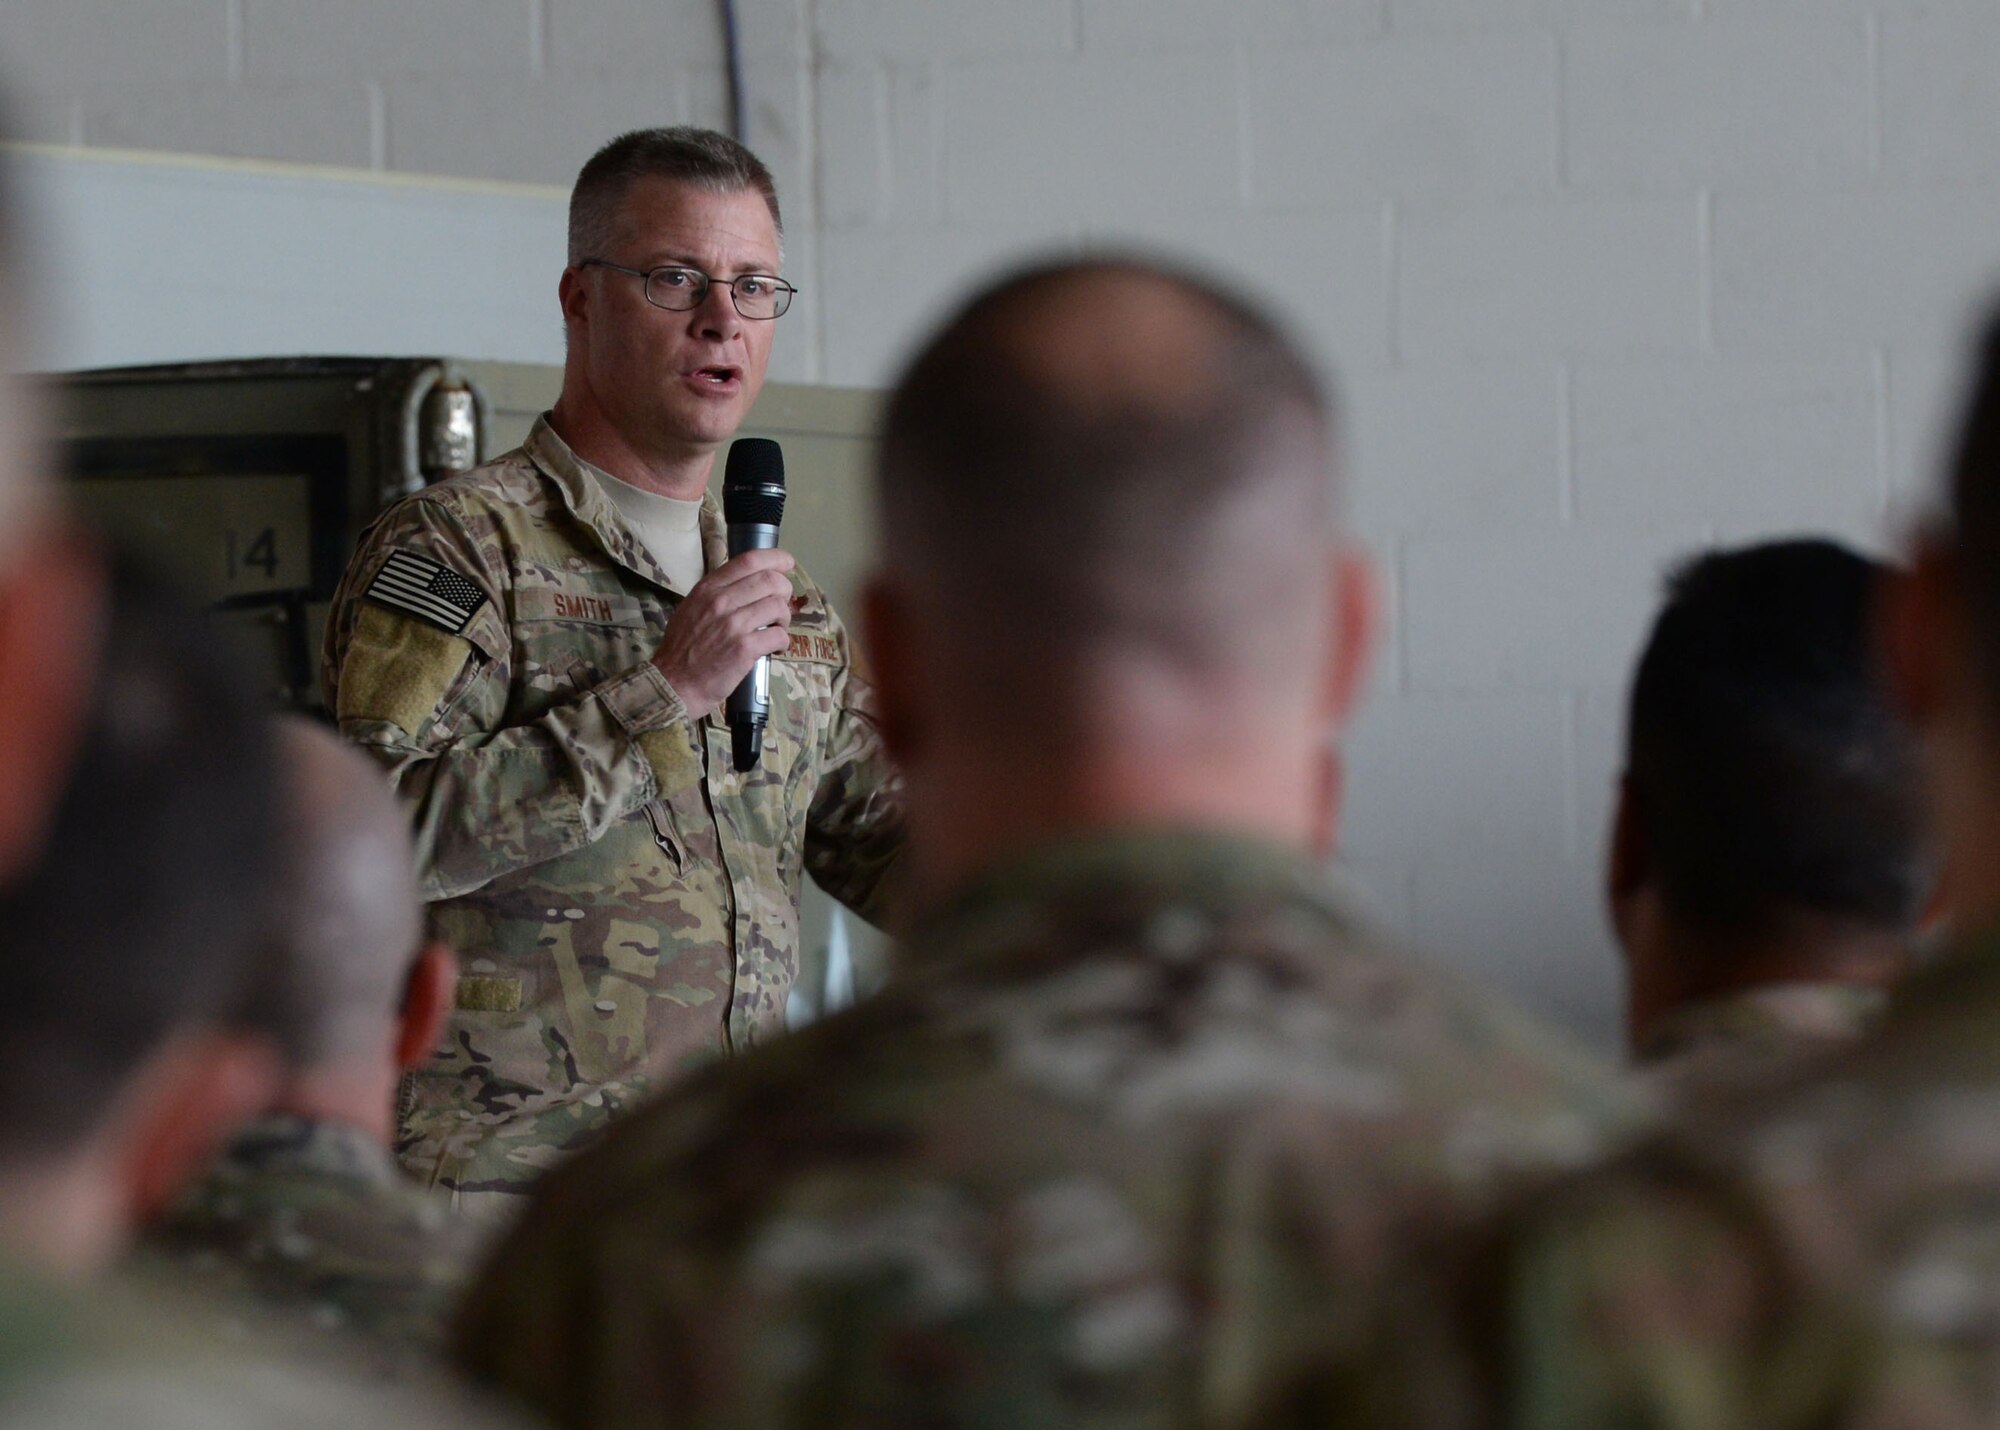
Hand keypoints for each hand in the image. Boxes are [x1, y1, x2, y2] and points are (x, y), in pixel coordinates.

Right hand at [650, 548, 796, 719]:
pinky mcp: (744, 648)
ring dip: (784, 618)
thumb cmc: (682, 649)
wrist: (673, 683)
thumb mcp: (691, 608)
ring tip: (777, 628)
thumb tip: (748, 584)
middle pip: (770, 580)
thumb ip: (717, 594)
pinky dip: (783, 641)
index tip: (787, 563)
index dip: (775, 558)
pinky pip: (778, 635)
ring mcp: (733, 624)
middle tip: (782, 606)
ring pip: (778, 606)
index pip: (748, 560)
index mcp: (708, 589)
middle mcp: (720, 601)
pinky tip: (775, 647)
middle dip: (785, 591)